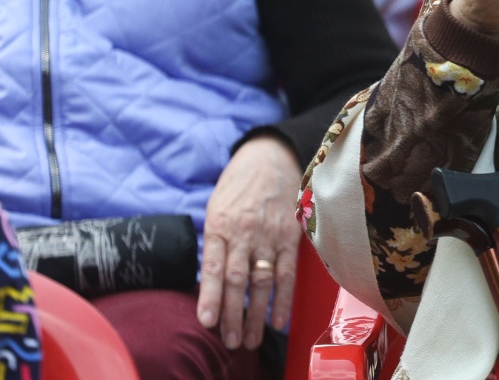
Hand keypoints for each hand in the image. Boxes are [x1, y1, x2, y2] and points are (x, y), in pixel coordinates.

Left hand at [198, 136, 301, 349]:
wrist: (271, 157)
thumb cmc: (238, 186)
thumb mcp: (216, 208)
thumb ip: (215, 242)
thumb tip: (210, 281)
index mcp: (220, 225)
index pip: (213, 267)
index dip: (210, 297)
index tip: (207, 322)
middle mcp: (244, 232)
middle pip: (237, 280)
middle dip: (233, 314)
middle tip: (230, 342)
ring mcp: (269, 234)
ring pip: (262, 281)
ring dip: (256, 314)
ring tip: (250, 340)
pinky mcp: (290, 236)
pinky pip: (287, 272)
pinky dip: (282, 299)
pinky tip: (277, 321)